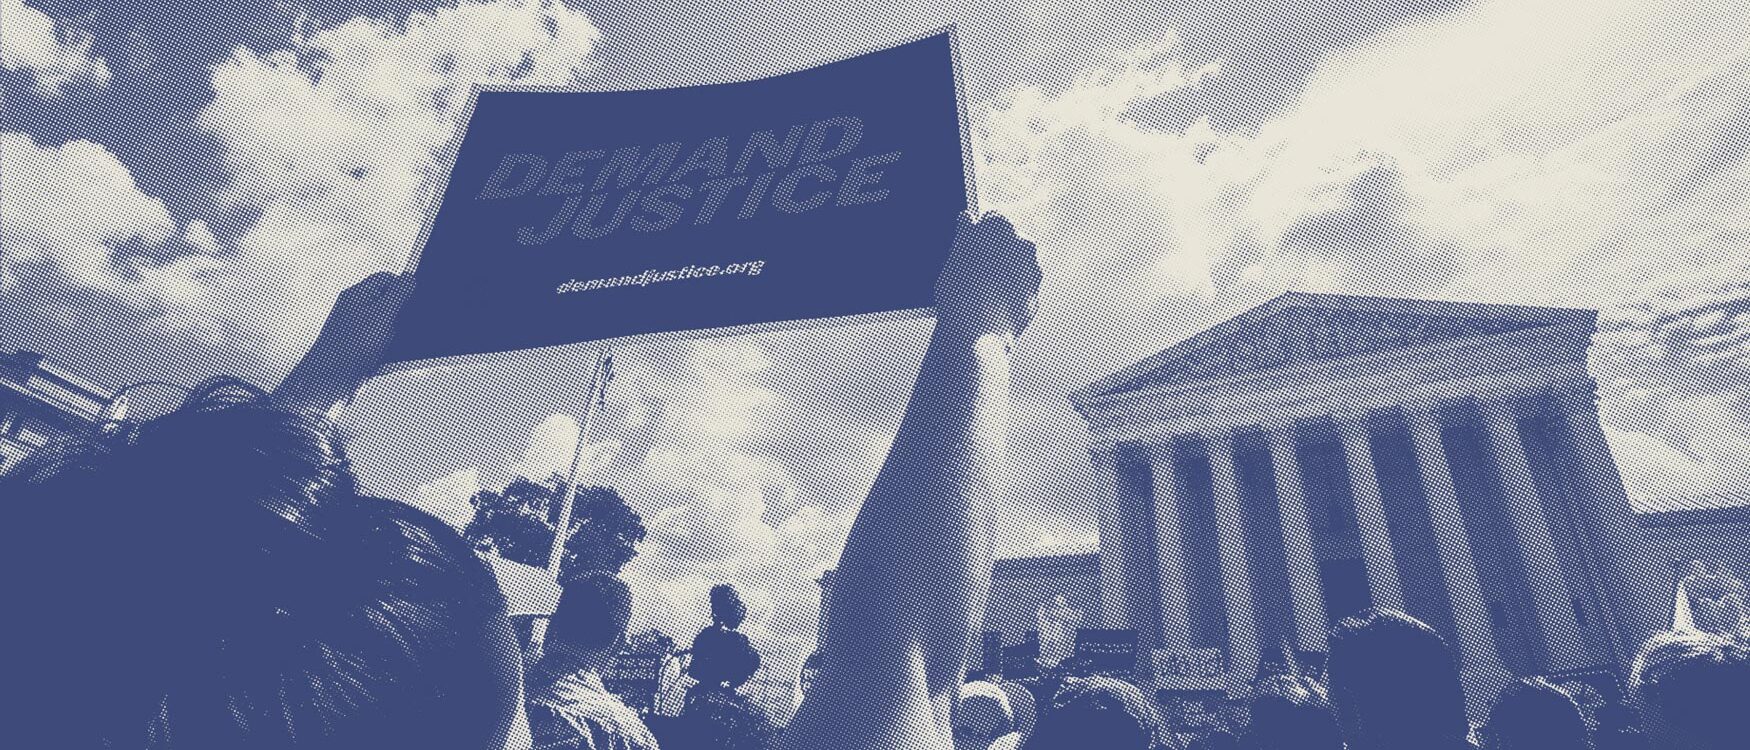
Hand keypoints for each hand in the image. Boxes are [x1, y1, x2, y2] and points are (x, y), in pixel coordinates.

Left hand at [273, 271, 415, 411]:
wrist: (328, 380)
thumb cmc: (352, 345)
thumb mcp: (381, 315)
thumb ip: (398, 294)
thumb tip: (409, 276)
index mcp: (357, 294)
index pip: (386, 278)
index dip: (402, 287)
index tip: (411, 302)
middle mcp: (355, 308)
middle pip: (388, 301)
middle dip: (398, 315)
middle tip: (395, 328)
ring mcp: (356, 327)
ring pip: (387, 324)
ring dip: (392, 335)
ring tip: (382, 346)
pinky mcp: (359, 345)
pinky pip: (380, 341)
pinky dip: (385, 348)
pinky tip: (380, 356)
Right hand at [934, 211, 1041, 340]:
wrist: (978, 334)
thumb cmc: (959, 291)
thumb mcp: (953, 256)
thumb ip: (966, 233)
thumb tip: (968, 219)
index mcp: (1001, 225)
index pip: (991, 218)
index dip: (979, 231)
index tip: (970, 244)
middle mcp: (1024, 244)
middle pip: (1008, 242)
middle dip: (994, 252)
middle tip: (972, 270)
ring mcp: (1033, 271)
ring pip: (1016, 267)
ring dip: (1003, 274)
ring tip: (980, 292)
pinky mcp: (1035, 296)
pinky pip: (1020, 290)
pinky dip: (1009, 295)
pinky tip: (991, 306)